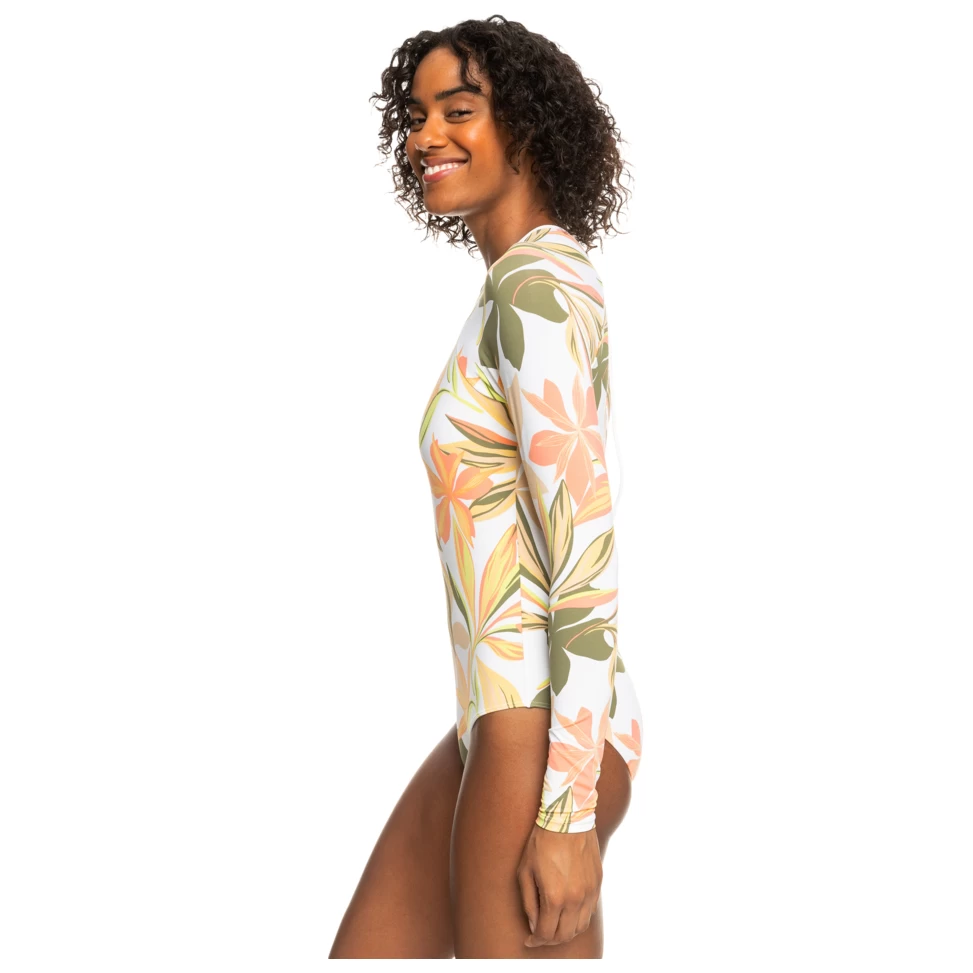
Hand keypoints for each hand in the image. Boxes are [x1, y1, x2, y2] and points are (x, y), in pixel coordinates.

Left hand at [517, 823, 601, 947]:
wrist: (567, 818)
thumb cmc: (541, 842)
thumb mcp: (525, 871)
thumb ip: (528, 901)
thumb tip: (534, 924)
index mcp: (554, 897)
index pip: (546, 933)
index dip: (535, 940)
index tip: (529, 939)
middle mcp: (575, 899)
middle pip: (564, 935)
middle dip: (550, 939)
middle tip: (541, 934)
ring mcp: (589, 891)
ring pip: (580, 926)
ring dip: (566, 931)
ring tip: (555, 924)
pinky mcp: (598, 882)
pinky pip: (590, 910)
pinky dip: (578, 917)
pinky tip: (568, 911)